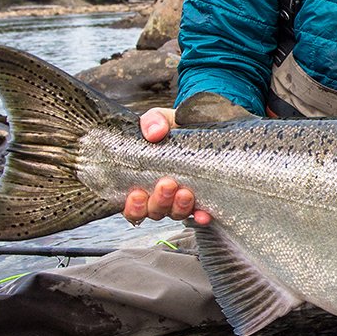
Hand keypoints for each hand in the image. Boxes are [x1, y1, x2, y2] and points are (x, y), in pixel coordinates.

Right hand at [122, 108, 212, 225]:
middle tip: (167, 184)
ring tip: (185, 192)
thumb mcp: (160, 119)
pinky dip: (201, 215)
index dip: (133, 206)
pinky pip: (201, 213)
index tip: (137, 193)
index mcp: (142, 182)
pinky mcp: (203, 198)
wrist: (199, 126)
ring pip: (175, 213)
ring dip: (179, 206)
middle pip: (155, 211)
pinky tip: (204, 214)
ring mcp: (181, 199)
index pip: (132, 206)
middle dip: (159, 201)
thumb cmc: (172, 128)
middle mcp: (160, 196)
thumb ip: (153, 122)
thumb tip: (154, 132)